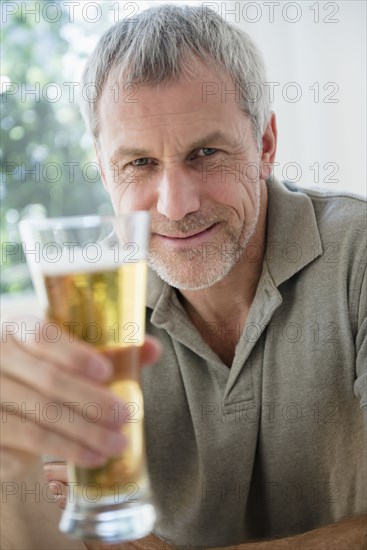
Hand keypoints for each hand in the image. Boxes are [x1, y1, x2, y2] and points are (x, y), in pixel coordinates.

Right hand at [1, 316, 160, 479]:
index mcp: (15, 331)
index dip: (75, 355)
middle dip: (92, 402)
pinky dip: (65, 453)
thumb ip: (109, 352)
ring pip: (38, 420)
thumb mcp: (68, 358)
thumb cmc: (42, 376)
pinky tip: (93, 458)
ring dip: (85, 435)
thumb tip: (153, 349)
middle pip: (47, 381)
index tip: (106, 372)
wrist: (4, 409)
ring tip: (118, 443)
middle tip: (126, 415)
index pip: (42, 336)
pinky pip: (27, 448)